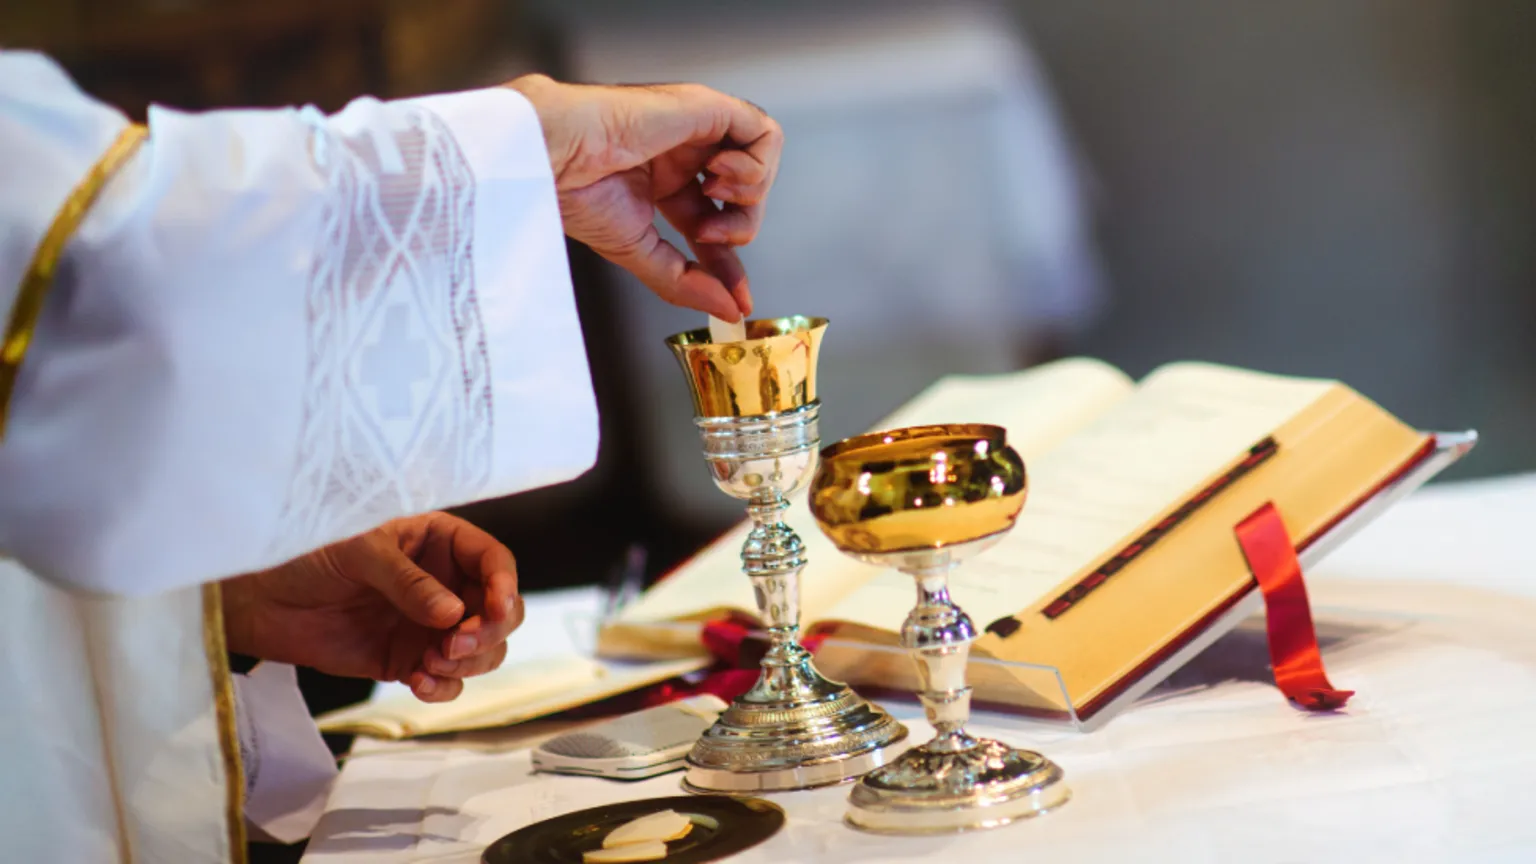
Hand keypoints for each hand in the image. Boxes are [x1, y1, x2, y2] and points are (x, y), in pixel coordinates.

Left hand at [222, 512, 520, 702]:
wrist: (260, 601)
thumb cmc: (307, 556)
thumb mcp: (360, 553)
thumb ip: (409, 582)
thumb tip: (452, 613)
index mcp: (439, 543)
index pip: (494, 561)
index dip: (504, 585)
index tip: (495, 609)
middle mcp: (444, 583)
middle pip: (501, 611)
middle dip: (489, 632)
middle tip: (455, 644)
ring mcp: (429, 625)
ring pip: (483, 650)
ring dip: (468, 663)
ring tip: (429, 664)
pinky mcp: (408, 659)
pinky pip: (447, 680)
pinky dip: (442, 687)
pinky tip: (417, 682)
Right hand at [507, 74, 783, 321]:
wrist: (560, 154)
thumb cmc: (576, 188)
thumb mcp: (639, 252)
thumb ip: (685, 283)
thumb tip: (728, 309)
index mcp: (664, 181)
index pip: (716, 224)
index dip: (730, 262)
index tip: (737, 296)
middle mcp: (685, 154)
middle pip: (746, 198)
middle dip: (739, 228)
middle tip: (707, 235)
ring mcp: (698, 130)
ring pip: (764, 164)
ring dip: (750, 194)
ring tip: (712, 196)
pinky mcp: (710, 108)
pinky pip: (766, 134)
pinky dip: (756, 164)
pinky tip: (719, 172)